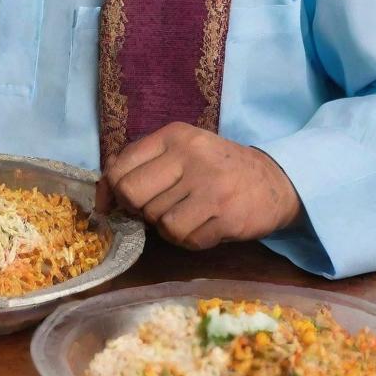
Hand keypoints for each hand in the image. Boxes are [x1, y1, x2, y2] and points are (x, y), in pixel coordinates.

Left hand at [96, 122, 299, 249]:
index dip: (112, 191)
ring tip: (187, 215)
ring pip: (159, 221)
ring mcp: (209, 185)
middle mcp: (189, 155)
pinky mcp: (226, 215)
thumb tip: (101, 196)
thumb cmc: (216, 167)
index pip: (121, 167)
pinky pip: (186, 239)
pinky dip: (189, 239)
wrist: (274, 181)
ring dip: (168, 227)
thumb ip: (141, 165)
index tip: (118, 202)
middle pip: (133, 195)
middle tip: (157, 209)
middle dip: (140, 210)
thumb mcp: (179, 152)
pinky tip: (204, 226)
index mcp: (173, 136)